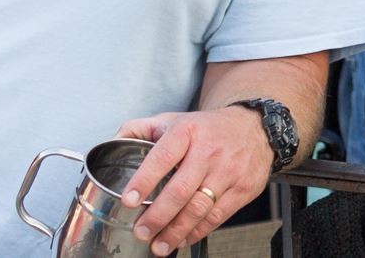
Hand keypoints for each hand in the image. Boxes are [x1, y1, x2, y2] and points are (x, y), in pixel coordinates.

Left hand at [115, 105, 274, 255]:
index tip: (129, 200)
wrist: (256, 125)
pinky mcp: (244, 187)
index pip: (162, 157)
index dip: (144, 180)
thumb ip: (139, 129)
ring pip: (199, 207)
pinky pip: (217, 216)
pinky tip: (182, 238)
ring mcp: (229, 170)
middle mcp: (210, 150)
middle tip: (141, 231)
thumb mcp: (174, 119)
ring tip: (158, 245)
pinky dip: (197, 232)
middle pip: (181, 190)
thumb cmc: (208, 127)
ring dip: (176, 231)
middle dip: (157, 216)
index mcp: (188, 131)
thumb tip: (108, 144)